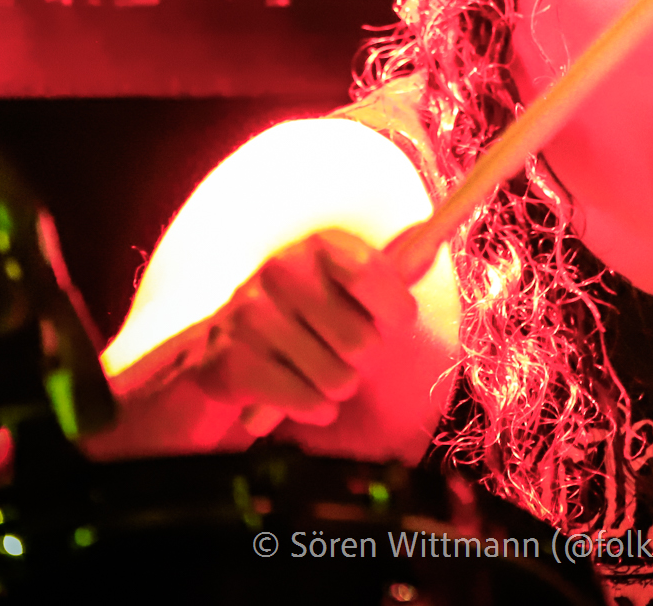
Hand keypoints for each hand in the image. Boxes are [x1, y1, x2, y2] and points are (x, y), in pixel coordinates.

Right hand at [105, 227, 442, 454]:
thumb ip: (389, 272)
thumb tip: (430, 246)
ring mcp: (250, 315)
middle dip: (363, 362)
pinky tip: (300, 396)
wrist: (223, 353)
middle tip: (342, 356)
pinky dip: (312, 408)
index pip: (374, 277)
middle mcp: (280, 270)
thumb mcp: (346, 287)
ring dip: (336, 388)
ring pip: (338, 378)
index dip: (394, 312)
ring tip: (315, 373)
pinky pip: (306, 401)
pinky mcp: (231, 361)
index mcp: (317, 245)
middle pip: (363, 341)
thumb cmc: (304, 321)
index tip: (390, 323)